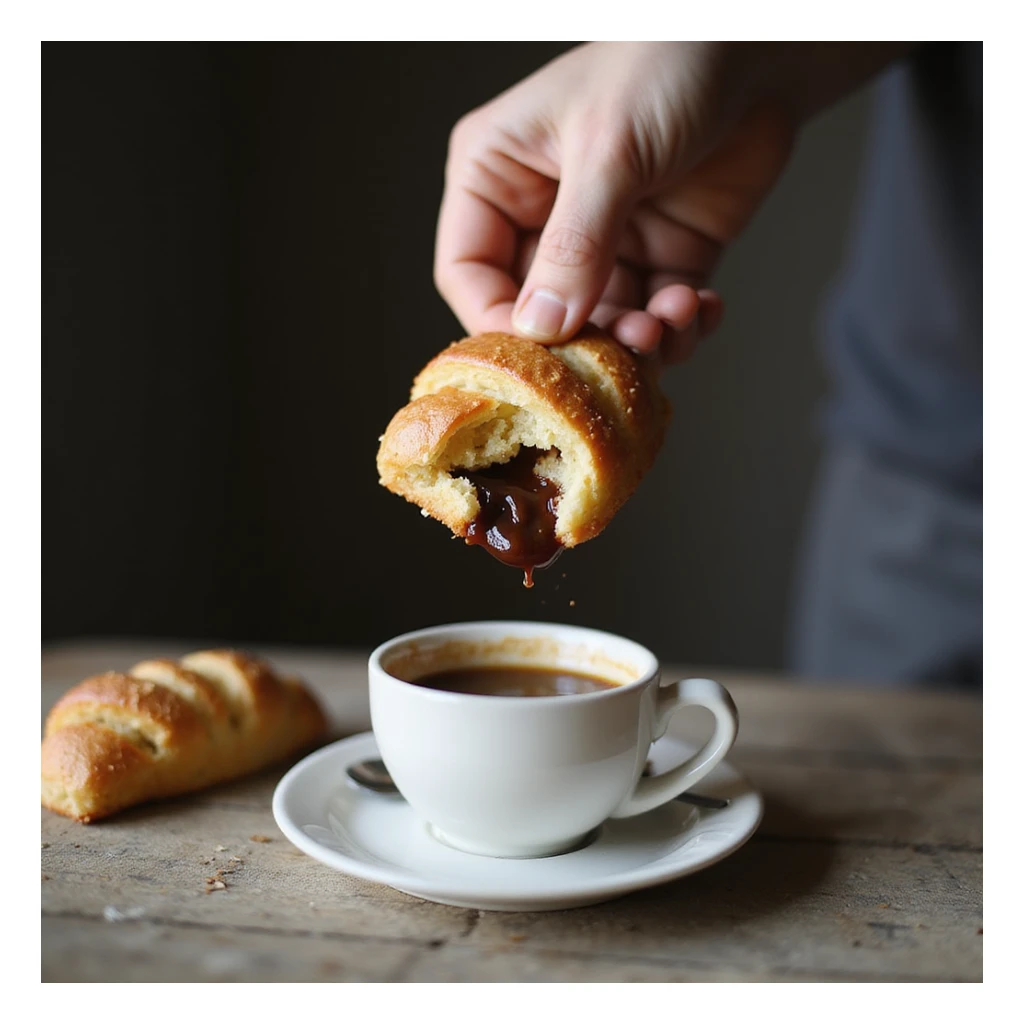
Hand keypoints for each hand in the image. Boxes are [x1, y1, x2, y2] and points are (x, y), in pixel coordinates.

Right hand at [434, 42, 795, 364]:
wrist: (762, 47)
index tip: (540, 357)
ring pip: (601, 325)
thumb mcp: (608, 150)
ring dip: (639, 339)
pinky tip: (700, 305)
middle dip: (582, 338)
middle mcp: (542, 215)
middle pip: (537, 312)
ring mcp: (603, 241)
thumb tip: (542, 327)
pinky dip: (679, 326)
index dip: (496, 320)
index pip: (468, 269)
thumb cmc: (666, 63)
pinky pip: (655, 317)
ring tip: (673, 319)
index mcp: (497, 175)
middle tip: (624, 345)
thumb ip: (574, 244)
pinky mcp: (660, 256)